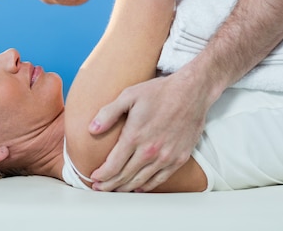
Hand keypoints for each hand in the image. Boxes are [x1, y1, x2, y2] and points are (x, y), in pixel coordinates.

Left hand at [88, 72, 210, 191]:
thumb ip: (108, 113)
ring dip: (126, 188)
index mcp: (135, 136)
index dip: (102, 175)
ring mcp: (166, 156)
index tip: (94, 178)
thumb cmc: (159, 92)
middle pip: (125, 176)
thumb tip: (92, 129)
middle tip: (100, 188)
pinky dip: (147, 186)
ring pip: (141, 181)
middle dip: (110, 185)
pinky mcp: (179, 158)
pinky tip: (139, 187)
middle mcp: (150, 150)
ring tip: (116, 190)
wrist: (191, 92)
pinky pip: (160, 179)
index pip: (113, 165)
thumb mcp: (129, 96)